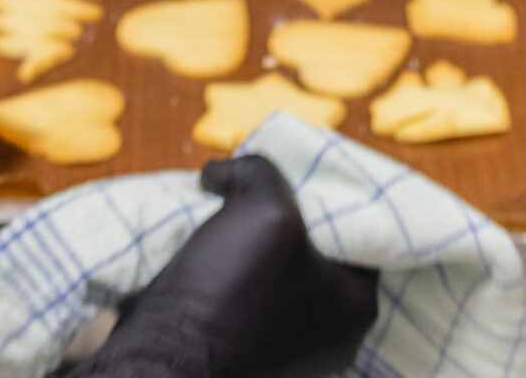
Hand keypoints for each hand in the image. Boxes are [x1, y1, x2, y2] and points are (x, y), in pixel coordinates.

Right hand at [84, 155, 379, 377]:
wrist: (166, 359)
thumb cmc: (234, 291)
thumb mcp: (263, 207)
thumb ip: (260, 172)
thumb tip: (223, 174)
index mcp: (356, 306)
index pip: (358, 231)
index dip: (324, 191)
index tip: (291, 167)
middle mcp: (330, 333)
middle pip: (310, 247)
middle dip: (277, 213)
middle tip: (246, 185)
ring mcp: (286, 347)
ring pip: (271, 269)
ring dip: (243, 239)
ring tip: (216, 209)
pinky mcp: (244, 349)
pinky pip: (243, 292)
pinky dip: (224, 266)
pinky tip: (200, 245)